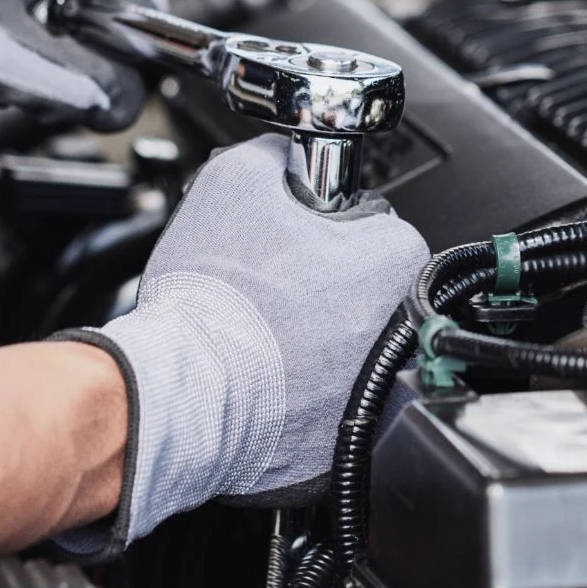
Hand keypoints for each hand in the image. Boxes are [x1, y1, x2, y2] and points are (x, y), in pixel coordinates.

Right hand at [53, 135, 429, 558]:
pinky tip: (262, 368)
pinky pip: (327, 394)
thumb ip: (274, 153)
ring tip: (262, 326)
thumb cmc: (213, 297)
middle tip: (272, 281)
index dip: (325, 222)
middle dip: (323, 278)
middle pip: (365, 285)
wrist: (185, 389)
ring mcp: (377, 387)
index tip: (295, 234)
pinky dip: (300, 384)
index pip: (375, 222)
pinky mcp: (343, 433)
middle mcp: (401, 327)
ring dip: (313, 331)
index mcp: (392, 259)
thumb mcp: (234, 178)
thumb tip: (284, 154)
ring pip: (347, 341)